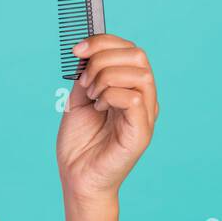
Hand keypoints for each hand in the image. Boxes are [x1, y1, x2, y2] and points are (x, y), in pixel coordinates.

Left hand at [56, 33, 158, 204]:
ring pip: (139, 74)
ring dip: (106, 78)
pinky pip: (134, 99)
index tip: (76, 50)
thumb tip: (87, 50)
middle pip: (137, 55)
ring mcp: (145, 115)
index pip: (128, 50)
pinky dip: (110, 95)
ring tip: (91, 97)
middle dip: (103, 58)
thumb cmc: (80, 143)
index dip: (102, 42)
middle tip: (84, 81)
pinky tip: (99, 108)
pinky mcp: (142, 132)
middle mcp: (143, 98)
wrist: (77, 177)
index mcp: (129, 88)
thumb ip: (86, 75)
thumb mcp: (78, 99)